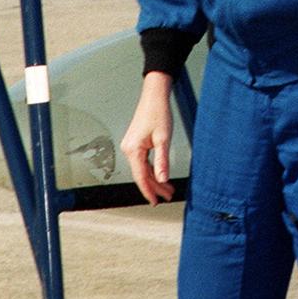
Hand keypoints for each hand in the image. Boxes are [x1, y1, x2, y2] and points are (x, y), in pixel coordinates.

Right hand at [121, 71, 174, 205]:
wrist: (154, 96)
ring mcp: (131, 146)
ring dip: (155, 178)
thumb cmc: (158, 113)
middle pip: (141, 174)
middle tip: (169, 195)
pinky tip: (161, 175)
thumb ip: (162, 161)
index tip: (155, 202)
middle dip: (155, 186)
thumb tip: (162, 179)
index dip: (149, 191)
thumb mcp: (164, 139)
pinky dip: (152, 169)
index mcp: (133, 150)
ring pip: (142, 168)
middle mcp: (128, 149)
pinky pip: (142, 161)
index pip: (140, 177)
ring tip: (168, 188)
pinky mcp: (135, 143)